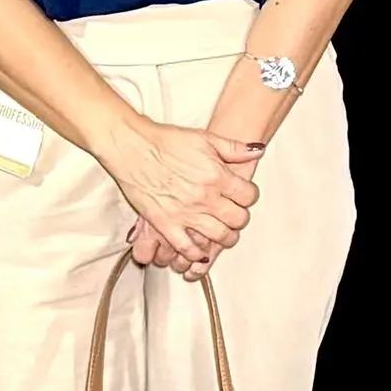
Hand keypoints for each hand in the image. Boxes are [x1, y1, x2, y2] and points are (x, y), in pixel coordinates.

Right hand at [104, 116, 260, 270]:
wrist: (132, 148)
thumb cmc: (165, 141)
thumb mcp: (205, 138)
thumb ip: (234, 147)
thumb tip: (258, 150)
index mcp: (216, 175)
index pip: (249, 196)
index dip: (249, 196)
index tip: (243, 195)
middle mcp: (204, 197)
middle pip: (238, 219)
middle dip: (240, 218)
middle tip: (234, 214)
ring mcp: (185, 213)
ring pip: (219, 236)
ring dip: (225, 237)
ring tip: (222, 232)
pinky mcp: (165, 224)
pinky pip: (188, 248)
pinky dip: (197, 252)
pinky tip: (200, 248)